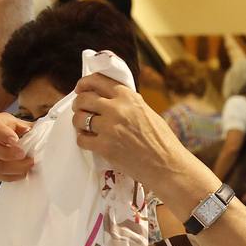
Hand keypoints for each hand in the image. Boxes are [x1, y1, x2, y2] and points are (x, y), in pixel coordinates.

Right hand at [0, 113, 34, 181]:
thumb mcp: (24, 125)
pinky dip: (14, 176)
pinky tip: (24, 172)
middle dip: (8, 153)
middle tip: (24, 155)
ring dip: (15, 167)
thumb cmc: (19, 131)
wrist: (14, 142)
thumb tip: (29, 133)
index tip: (15, 140)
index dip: (2, 133)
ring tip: (29, 165)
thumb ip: (28, 128)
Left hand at [71, 73, 195, 187]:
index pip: (98, 81)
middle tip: (79, 109)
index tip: (80, 88)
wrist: (167, 165)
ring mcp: (109, 128)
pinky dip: (83, 140)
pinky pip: (82, 140)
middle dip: (78, 103)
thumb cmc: (161, 140)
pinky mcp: (105, 147)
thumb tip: (108, 99)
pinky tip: (89, 141)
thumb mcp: (146, 111)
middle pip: (84, 99)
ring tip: (84, 127)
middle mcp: (117, 109)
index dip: (84, 83)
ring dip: (78, 122)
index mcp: (128, 97)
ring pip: (79, 119)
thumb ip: (127, 103)